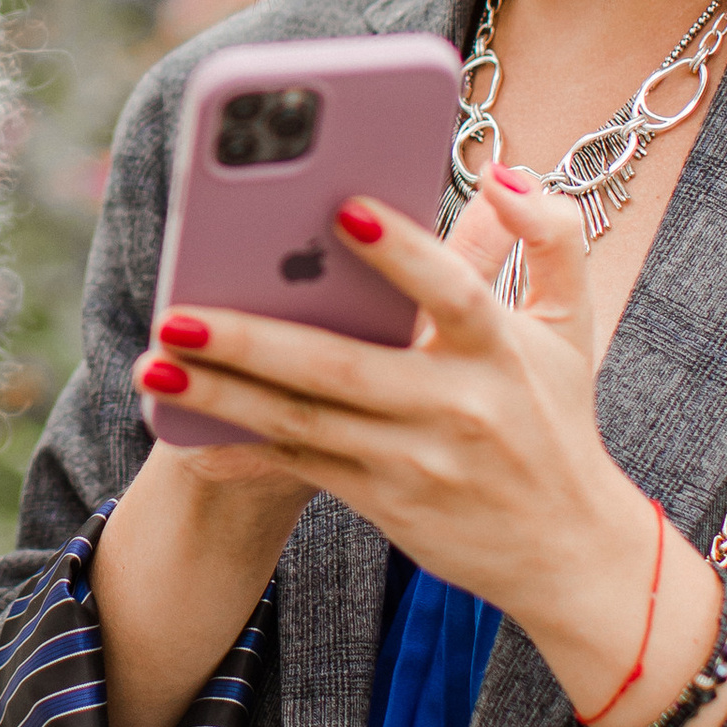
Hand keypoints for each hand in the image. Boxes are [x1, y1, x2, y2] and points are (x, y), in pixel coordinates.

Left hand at [132, 171, 658, 698]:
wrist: (569, 552)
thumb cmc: (557, 420)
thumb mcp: (573, 325)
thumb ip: (554, 235)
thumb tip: (506, 173)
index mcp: (500, 348)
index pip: (452, 292)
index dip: (402, 252)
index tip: (342, 207)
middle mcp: (456, 406)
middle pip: (341, 365)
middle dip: (251, 338)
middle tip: (174, 308)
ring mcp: (414, 460)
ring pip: (303, 421)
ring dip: (222, 393)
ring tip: (153, 361)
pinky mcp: (384, 500)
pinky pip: (300, 469)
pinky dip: (241, 457)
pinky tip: (184, 440)